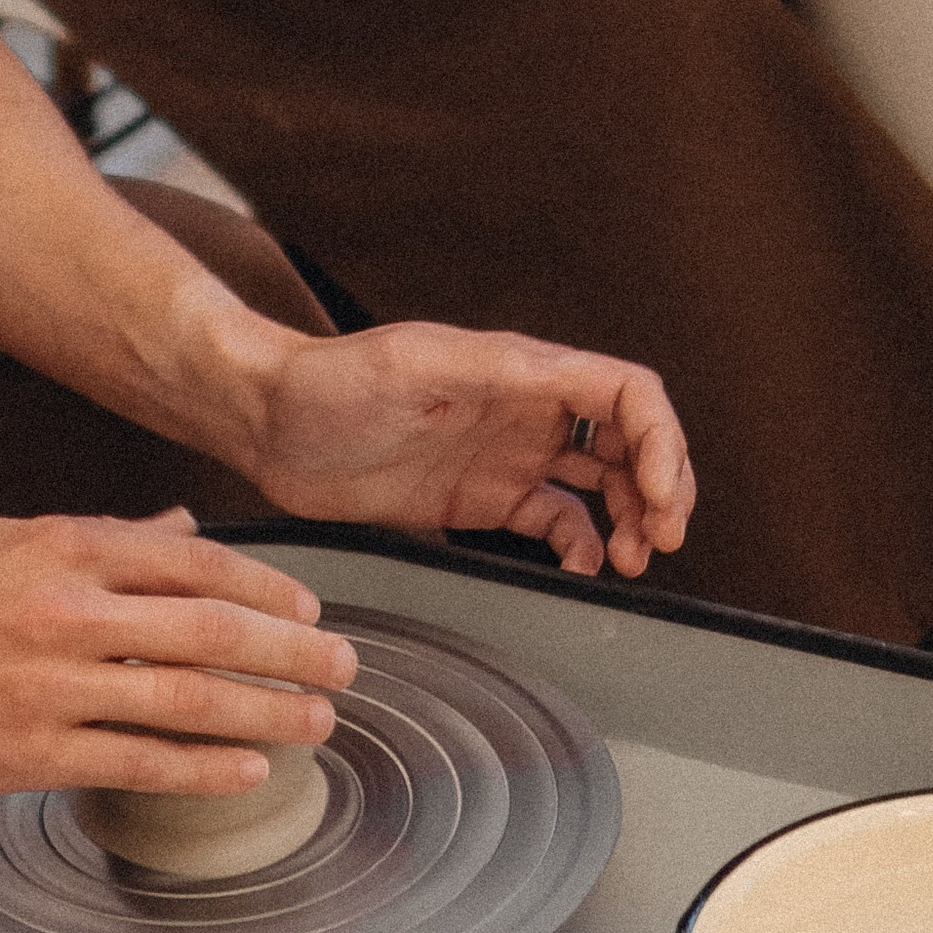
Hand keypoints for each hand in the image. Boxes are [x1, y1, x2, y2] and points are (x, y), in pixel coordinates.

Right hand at [0, 511, 357, 797]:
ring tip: (317, 723)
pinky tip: (247, 770)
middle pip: (211, 628)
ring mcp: (50, 684)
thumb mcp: (1, 539)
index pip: (195, 561)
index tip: (308, 609)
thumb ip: (97, 535)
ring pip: (187, 698)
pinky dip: (204, 766)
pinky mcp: (27, 752)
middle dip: (291, 651)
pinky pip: (137, 761)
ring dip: (266, 712)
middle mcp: (67, 608)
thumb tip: (177, 525)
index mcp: (63, 546)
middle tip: (346, 667)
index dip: (266, 586)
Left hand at [252, 323, 695, 577]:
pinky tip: (583, 567)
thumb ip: (490, 370)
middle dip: (661, 486)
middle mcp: (526, 409)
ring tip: (635, 560)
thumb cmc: (331, 382)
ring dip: (633, 519)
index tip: (658, 496)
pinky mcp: (481, 499)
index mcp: (522, 369)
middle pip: (628, 440)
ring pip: (602, 484)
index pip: (626, 393)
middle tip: (663, 539)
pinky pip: (556, 522)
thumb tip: (557, 376)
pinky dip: (584, 545)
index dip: (660, 441)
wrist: (270, 423)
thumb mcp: (414, 365)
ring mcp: (507, 454)